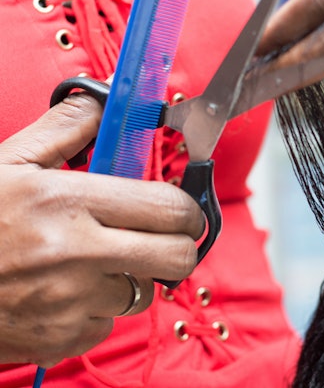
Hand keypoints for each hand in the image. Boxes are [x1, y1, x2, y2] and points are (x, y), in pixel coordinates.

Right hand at [0, 94, 202, 366]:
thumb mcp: (6, 164)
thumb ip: (62, 131)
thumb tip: (99, 104)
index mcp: (65, 201)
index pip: (169, 208)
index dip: (186, 208)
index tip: (181, 208)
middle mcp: (75, 254)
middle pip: (177, 257)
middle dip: (177, 245)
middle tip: (159, 236)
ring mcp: (69, 303)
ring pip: (143, 292)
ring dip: (130, 276)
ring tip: (92, 261)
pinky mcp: (59, 339)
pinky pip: (107, 324)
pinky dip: (96, 309)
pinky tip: (65, 291)